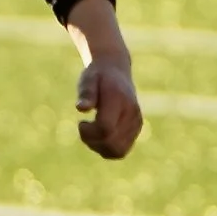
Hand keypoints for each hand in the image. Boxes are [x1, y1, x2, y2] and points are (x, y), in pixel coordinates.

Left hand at [66, 0, 141, 159]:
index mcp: (122, 103)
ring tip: (90, 132)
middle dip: (94, 143)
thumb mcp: (88, 79)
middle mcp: (133, 114)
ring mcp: (136, 122)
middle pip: (112, 146)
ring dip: (101, 147)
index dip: (91, 136)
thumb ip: (86, 93)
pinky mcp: (135, 126)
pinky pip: (121, 149)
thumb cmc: (97, 71)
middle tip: (83, 129)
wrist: (116, 64)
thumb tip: (81, 108)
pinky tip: (98, 135)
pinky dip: (109, 147)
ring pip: (118, 151)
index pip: (107, 133)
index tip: (80, 124)